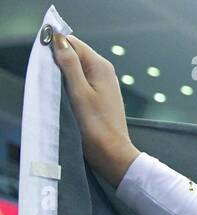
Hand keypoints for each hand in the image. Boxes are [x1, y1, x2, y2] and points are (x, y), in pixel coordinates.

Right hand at [49, 33, 139, 187]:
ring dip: (64, 77)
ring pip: (76, 69)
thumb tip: (59, 40)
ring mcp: (103, 84)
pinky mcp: (100, 96)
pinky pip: (81, 83)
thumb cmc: (97, 126)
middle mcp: (104, 72)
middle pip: (74, 55)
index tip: (46, 62)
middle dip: (60, 63)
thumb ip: (69, 64)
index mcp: (101, 66)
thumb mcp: (78, 91)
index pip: (72, 43)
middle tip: (54, 81)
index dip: (56, 48)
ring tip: (62, 93)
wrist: (112, 153)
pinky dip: (71, 87)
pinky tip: (68, 99)